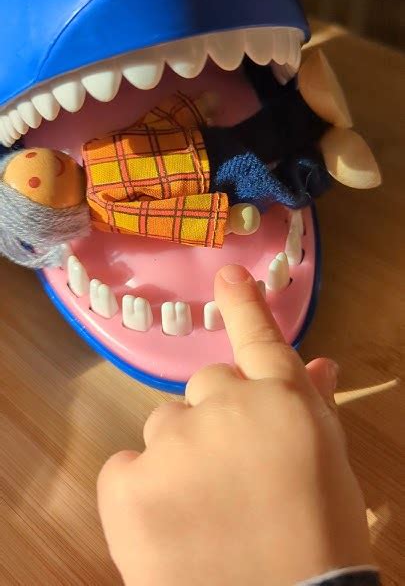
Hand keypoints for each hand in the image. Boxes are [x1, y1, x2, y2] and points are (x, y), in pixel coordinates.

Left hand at [98, 264, 372, 585]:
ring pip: (163, 429)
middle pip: (203, 390)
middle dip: (214, 421)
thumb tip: (320, 362)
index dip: (242, 304)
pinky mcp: (130, 484)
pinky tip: (166, 529)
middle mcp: (227, 405)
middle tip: (231, 477)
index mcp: (283, 401)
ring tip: (201, 514)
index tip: (227, 274)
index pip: (258, 339)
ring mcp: (175, 442)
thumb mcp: (327, 467)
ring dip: (177, 458)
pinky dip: (138, 493)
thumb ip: (315, 406)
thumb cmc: (317, 540)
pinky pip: (125, 467)